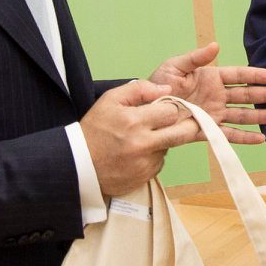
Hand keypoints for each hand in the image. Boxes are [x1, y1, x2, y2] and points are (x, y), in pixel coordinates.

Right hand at [79, 80, 195, 196]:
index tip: (165, 109)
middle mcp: (143, 143)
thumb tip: (166, 89)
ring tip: (143, 138)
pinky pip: (159, 162)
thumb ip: (139, 89)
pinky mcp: (145, 177)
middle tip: (182, 122)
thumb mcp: (110, 100)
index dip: (171, 108)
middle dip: (186, 126)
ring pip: (170, 147)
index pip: (172, 111)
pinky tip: (137, 153)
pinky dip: (153, 156)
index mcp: (134, 121)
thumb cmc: (94, 129)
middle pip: (184, 133)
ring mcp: (145, 163)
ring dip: (163, 141)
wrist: (78, 164)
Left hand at [148, 42, 265, 144]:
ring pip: (242, 115)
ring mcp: (214, 113)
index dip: (255, 75)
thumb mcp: (175, 66)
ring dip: (259, 117)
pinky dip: (244, 138)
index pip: (239, 75)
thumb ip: (196, 58)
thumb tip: (215, 45)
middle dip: (264, 95)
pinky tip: (260, 140)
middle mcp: (217, 96)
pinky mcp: (208, 129)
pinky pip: (229, 134)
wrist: (146, 108)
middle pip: (245, 95)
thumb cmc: (159, 83)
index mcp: (211, 78)